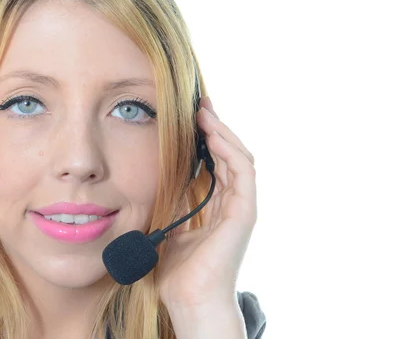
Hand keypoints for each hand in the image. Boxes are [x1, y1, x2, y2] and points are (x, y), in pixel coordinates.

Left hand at [157, 95, 256, 309]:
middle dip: (216, 128)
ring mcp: (241, 208)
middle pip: (231, 155)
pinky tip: (213, 135)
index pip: (217, 163)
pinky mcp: (245, 213)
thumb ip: (173, 202)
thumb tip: (160, 178)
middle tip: (200, 105)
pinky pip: (243, 173)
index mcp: (218, 207)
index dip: (207, 138)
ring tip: (205, 114)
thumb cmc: (179, 271)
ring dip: (223, 133)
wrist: (188, 300)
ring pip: (240, 158)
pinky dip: (230, 151)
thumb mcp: (170, 225)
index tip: (191, 117)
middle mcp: (233, 204)